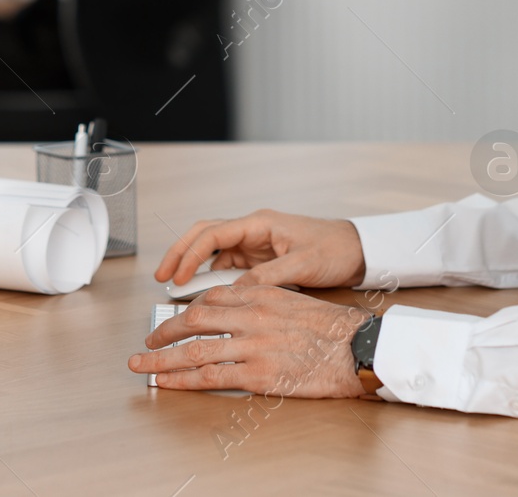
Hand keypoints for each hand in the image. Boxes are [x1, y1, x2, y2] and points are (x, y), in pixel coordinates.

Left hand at [128, 285, 368, 397]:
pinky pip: (210, 377)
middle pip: (194, 319)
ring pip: (194, 349)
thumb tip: (240, 318)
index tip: (173, 321)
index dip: (186, 311)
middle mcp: (252, 315)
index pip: (212, 297)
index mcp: (262, 294)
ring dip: (162, 358)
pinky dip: (182, 380)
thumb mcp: (296, 303)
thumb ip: (264, 307)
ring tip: (141, 365)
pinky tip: (166, 383)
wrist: (360, 348)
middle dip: (165, 331)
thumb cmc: (335, 329)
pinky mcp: (258, 373)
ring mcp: (253, 344)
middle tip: (148, 341)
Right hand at [155, 209, 365, 288]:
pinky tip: (205, 295)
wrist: (356, 250)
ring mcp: (255, 244)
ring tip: (176, 289)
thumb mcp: (301, 265)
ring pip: (213, 252)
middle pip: (205, 236)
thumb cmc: (333, 249)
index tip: (175, 274)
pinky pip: (229, 266)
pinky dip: (213, 278)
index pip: (213, 233)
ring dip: (194, 268)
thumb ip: (268, 278)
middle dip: (181, 253)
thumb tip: (235, 292)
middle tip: (161, 276)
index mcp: (259, 224)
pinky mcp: (260, 259)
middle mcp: (252, 230)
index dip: (190, 253)